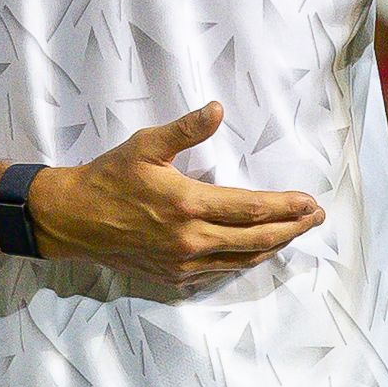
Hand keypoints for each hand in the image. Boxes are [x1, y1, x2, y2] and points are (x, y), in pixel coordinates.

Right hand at [27, 102, 322, 292]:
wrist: (72, 219)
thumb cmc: (108, 177)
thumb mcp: (145, 145)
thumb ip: (185, 130)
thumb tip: (217, 109)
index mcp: (188, 205)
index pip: (252, 208)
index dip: (286, 206)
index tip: (309, 202)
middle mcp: (191, 240)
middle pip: (256, 239)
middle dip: (291, 229)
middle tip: (315, 219)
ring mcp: (183, 263)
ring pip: (242, 259)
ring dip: (273, 247)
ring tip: (294, 233)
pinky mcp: (173, 276)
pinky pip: (220, 271)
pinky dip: (244, 260)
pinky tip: (255, 251)